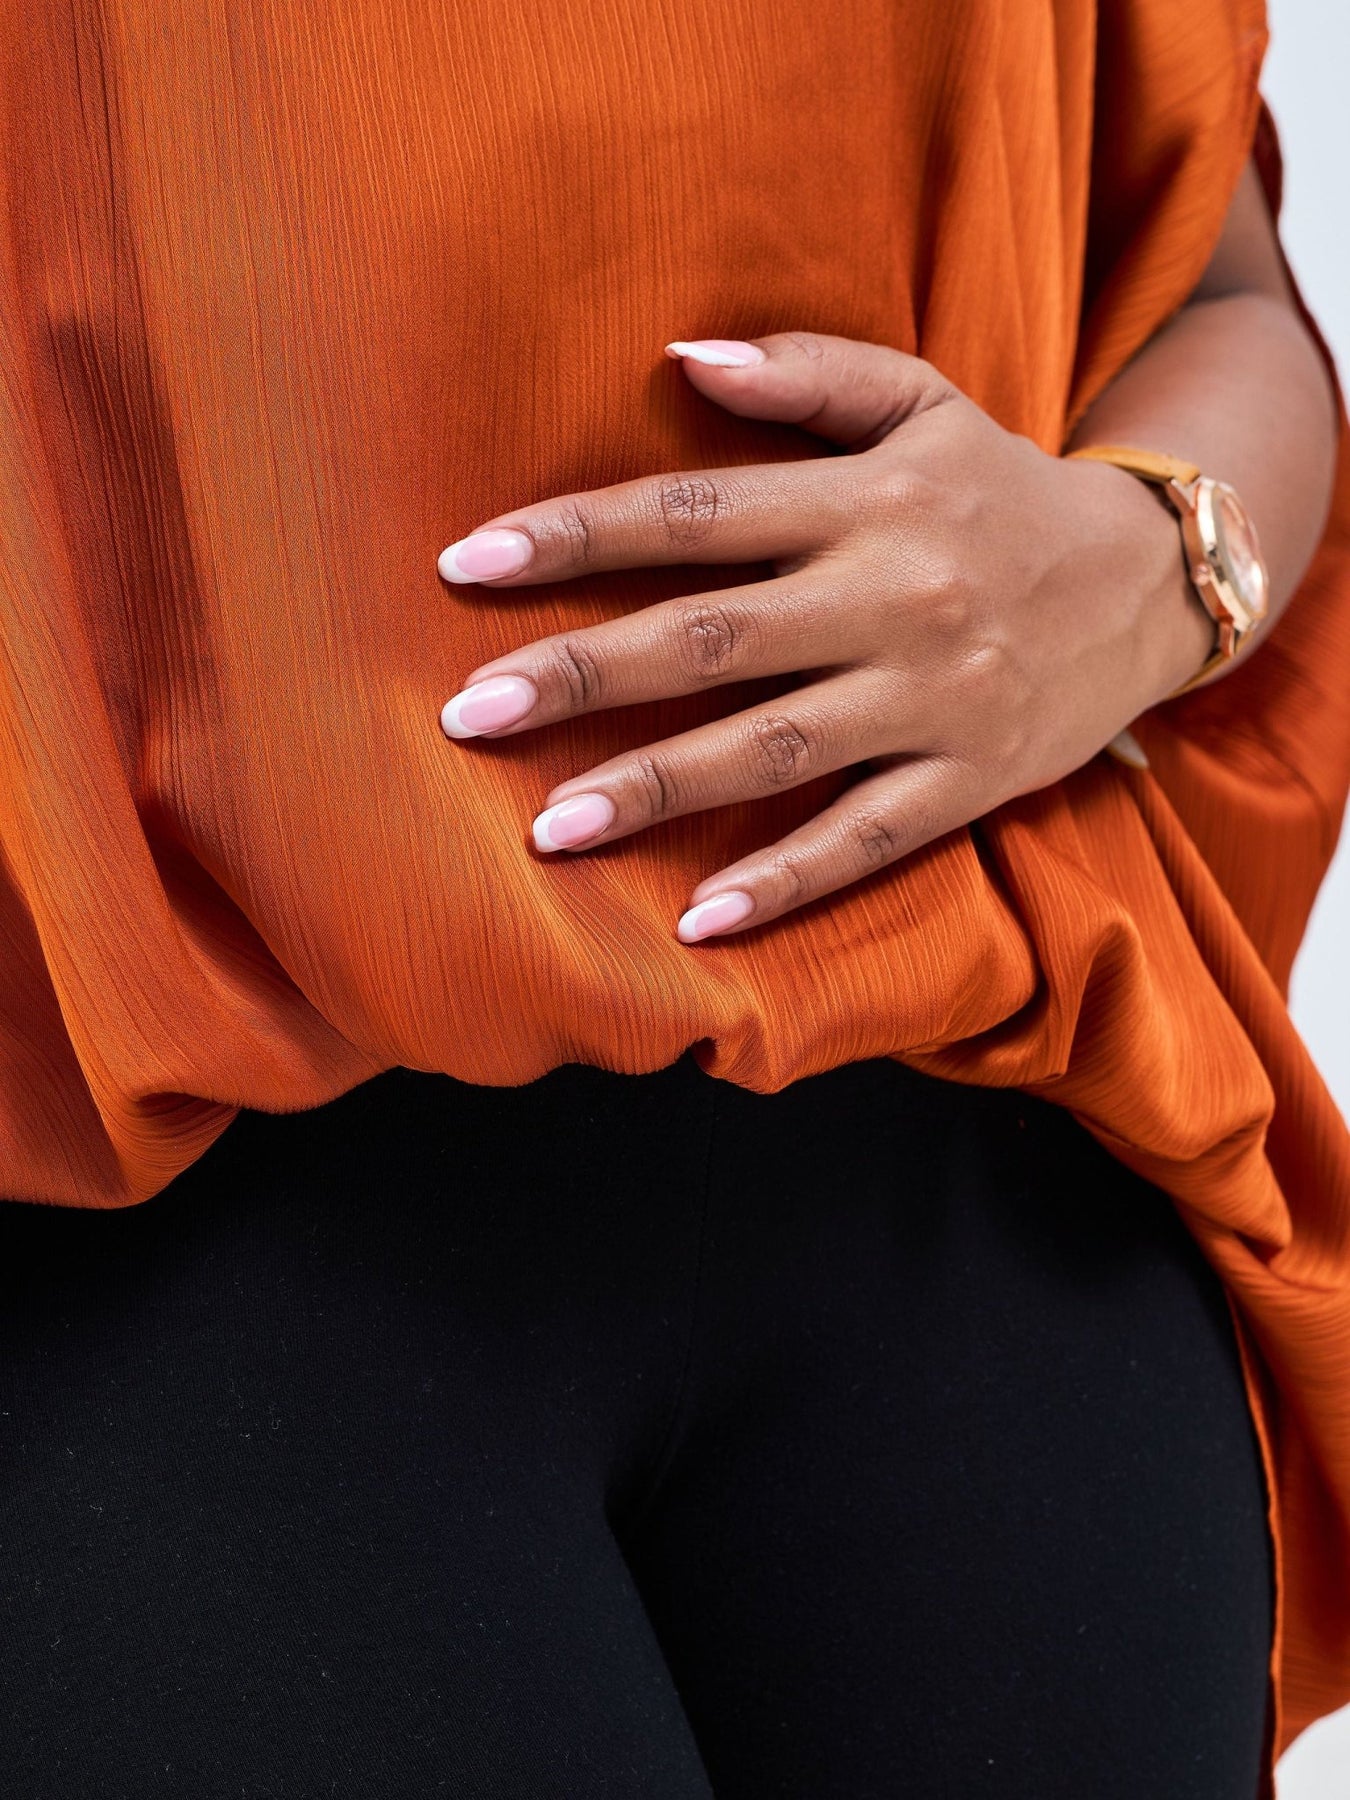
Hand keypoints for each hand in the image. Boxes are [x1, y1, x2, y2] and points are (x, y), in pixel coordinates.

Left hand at [436, 332, 1212, 942]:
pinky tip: (700, 917)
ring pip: (772, 749)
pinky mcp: (966, 779)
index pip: (695, 513)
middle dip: (584, 674)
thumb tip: (679, 353)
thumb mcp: (922, 402)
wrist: (1150, 583)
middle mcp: (891, 598)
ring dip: (657, 788)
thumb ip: (807, 376)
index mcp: (865, 501)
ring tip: (549, 826)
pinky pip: (866, 838)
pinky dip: (786, 880)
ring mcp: (929, 698)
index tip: (467, 562)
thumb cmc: (1000, 489)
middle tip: (468, 714)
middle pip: (712, 638)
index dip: (579, 535)